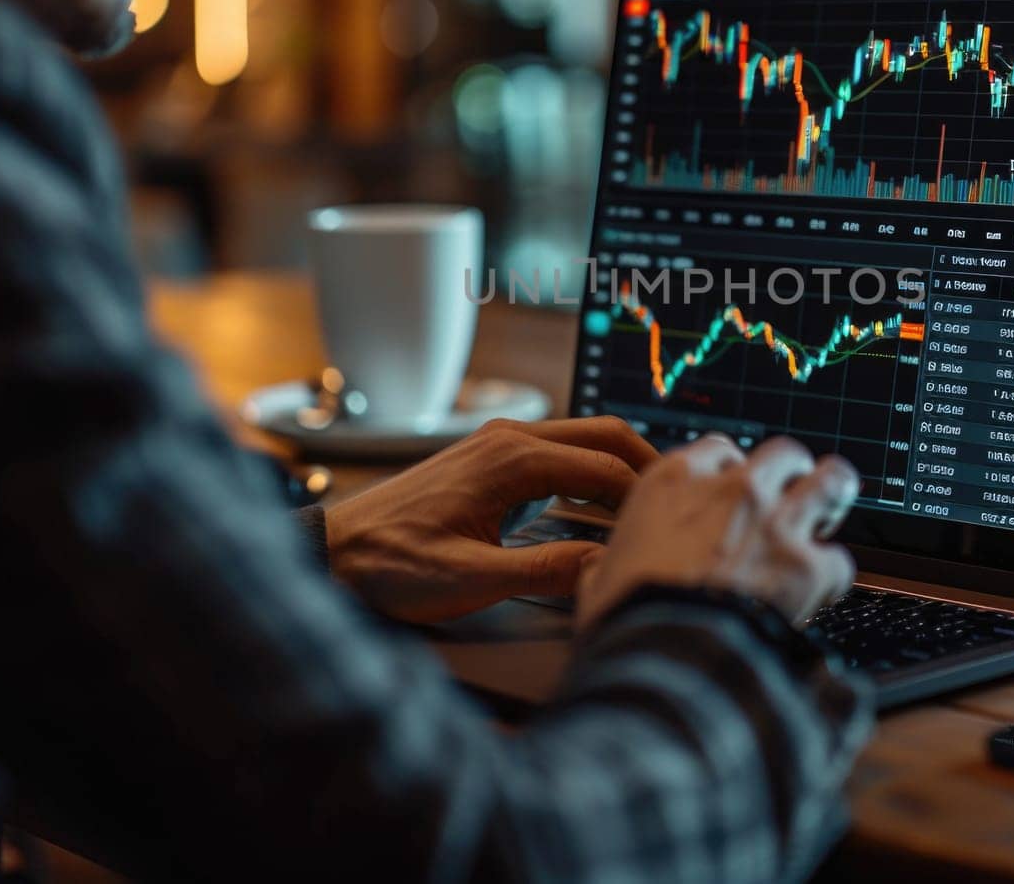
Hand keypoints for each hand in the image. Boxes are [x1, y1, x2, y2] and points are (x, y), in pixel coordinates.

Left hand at [324, 416, 657, 623]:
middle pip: (604, 435)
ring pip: (583, 440)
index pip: (607, 466)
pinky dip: (592, 471)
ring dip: (620, 467)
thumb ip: (545, 571)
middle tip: (683, 503)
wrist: (331, 552)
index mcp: (513, 459)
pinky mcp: (488, 458)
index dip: (647, 496)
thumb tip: (606, 567)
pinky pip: (559, 452)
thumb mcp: (471, 579)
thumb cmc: (391, 565)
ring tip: (651, 509)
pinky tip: (600, 507)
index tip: (674, 526)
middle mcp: (510, 439)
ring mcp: (498, 444)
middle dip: (648, 466)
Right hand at [576, 434, 857, 631]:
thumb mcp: (601, 573)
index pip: (720, 450)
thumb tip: (599, 571)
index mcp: (675, 482)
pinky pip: (839, 559)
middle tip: (788, 499)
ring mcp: (775, 523)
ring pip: (829, 481)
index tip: (731, 493)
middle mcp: (732, 490)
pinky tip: (821, 591)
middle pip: (783, 454)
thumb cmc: (625, 617)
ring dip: (832, 495)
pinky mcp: (807, 566)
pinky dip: (832, 575)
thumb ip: (612, 559)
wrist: (662, 656)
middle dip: (789, 475)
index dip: (732, 472)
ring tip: (830, 512)